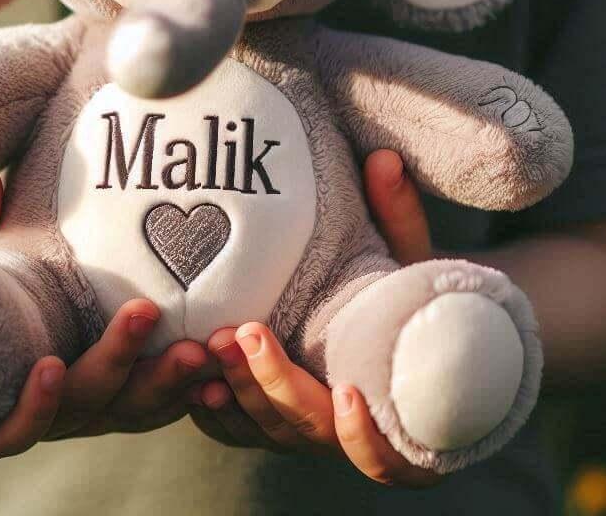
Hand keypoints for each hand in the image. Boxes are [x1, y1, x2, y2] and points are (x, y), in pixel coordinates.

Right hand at [0, 167, 215, 459]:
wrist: (13, 309)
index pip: (11, 427)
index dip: (33, 407)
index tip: (50, 364)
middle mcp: (51, 414)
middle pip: (87, 406)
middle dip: (119, 363)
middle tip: (146, 313)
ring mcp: (97, 410)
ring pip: (135, 410)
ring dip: (170, 382)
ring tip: (203, 348)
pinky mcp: (136, 398)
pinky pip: (167, 405)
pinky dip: (194, 394)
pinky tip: (223, 381)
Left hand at [188, 150, 440, 486]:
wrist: (405, 320)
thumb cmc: (409, 290)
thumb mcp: (410, 253)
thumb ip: (397, 212)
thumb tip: (384, 160)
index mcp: (396, 406)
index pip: (375, 445)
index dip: (359, 430)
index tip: (346, 387)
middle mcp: (350, 429)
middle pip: (306, 430)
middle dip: (271, 386)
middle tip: (240, 336)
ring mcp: (308, 427)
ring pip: (267, 431)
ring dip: (238, 393)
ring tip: (209, 346)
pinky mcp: (272, 417)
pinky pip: (240, 429)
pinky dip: (218, 413)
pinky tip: (195, 382)